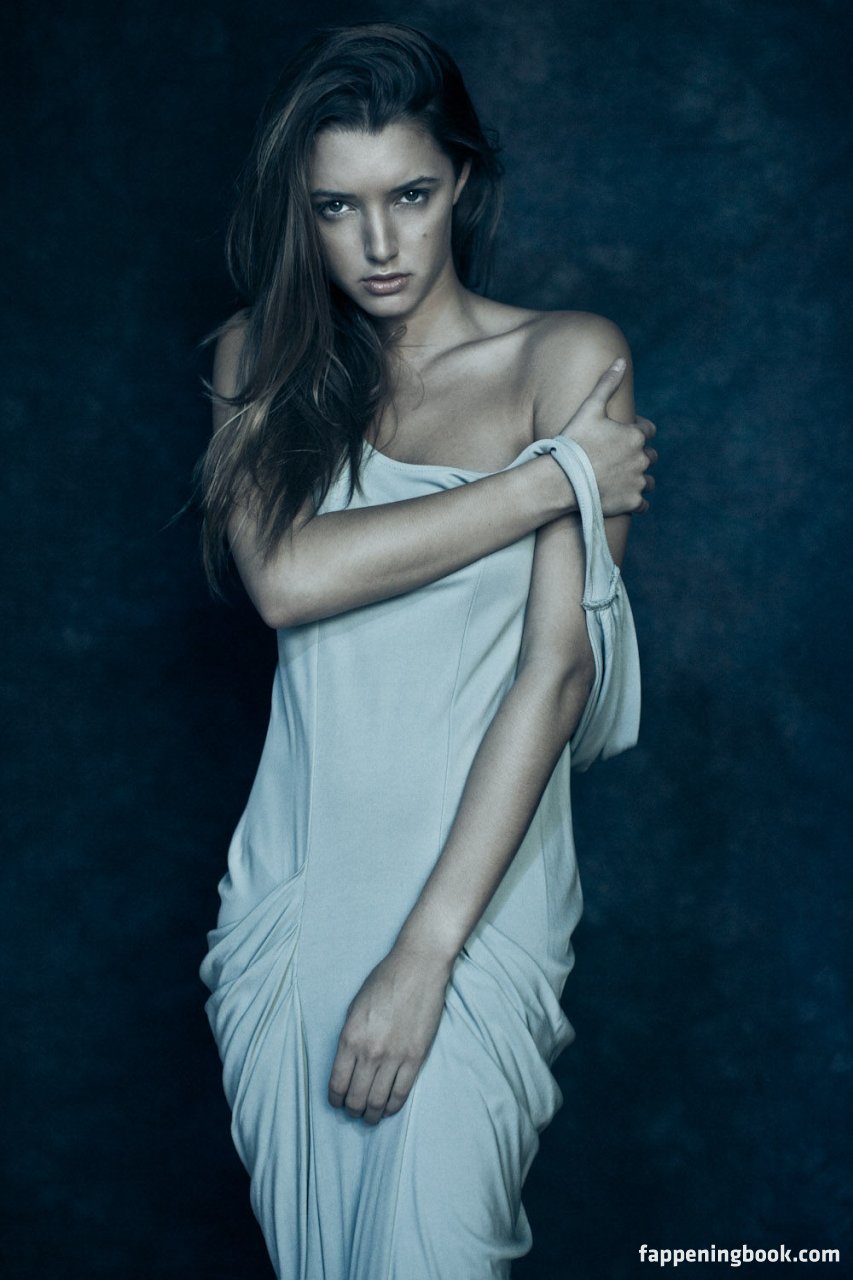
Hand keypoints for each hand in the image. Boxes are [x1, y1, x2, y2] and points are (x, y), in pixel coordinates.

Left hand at [328, 941, 450, 1123]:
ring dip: (372, 1114)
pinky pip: (401, 1093)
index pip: (337, 1084)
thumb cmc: (384, 981)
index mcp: (349, 1038)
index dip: (336, 1100)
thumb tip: (348, 1065)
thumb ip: (349, 1038)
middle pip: (356, 1098)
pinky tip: (388, 1108)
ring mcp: (393, 1057)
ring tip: (371, 1115)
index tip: (337, 1103)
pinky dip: (392, 1107)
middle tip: (354, 1111)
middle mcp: (369, 1052)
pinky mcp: (415, 1058)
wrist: (418, 968)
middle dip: (353, 1110)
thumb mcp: (354, 1007)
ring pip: (378, 1101)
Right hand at [558, 358, 657, 515]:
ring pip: (648, 480)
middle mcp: (641, 458)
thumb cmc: (572, 444)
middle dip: (637, 456)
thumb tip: (621, 360)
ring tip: (621, 479)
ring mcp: (638, 481)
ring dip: (639, 478)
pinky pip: (643, 503)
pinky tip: (623, 497)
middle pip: (649, 456)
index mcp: (635, 435)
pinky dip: (636, 500)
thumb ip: (607, 384)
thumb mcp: (589, 409)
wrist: (560, 480)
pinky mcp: (632, 502)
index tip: (619, 438)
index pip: (647, 431)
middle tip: (616, 460)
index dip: (634, 432)